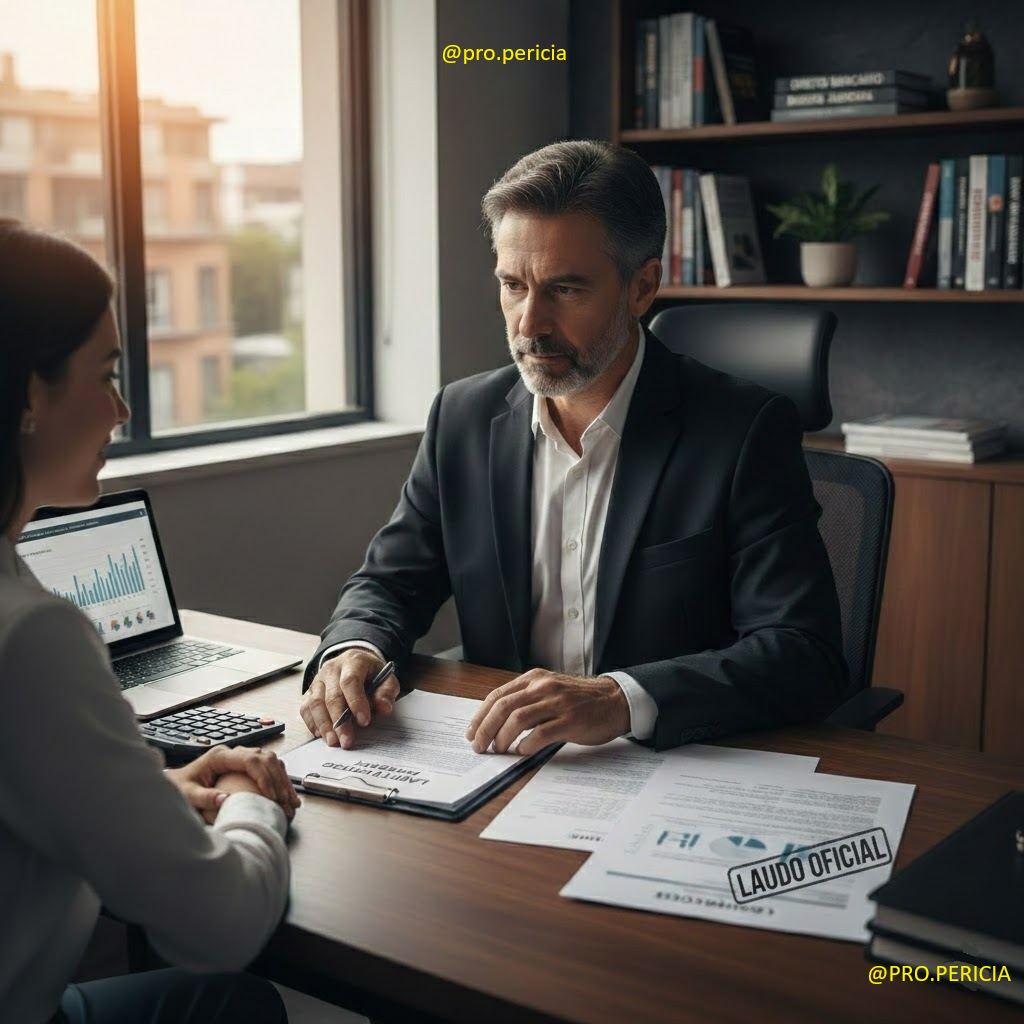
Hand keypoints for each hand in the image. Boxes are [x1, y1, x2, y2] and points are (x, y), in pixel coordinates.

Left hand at [166, 745, 300, 823]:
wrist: (175, 785)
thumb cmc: (179, 788)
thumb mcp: (187, 795)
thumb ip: (204, 798)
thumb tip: (225, 800)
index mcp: (220, 755)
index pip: (251, 760)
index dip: (265, 777)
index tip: (272, 797)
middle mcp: (233, 753)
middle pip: (266, 759)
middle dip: (279, 780)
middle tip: (286, 802)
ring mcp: (240, 757)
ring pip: (271, 761)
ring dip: (284, 780)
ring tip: (291, 802)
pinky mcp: (245, 766)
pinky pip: (269, 768)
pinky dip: (280, 781)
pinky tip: (286, 796)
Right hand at [299, 649, 400, 748]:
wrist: (355, 664)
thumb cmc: (371, 674)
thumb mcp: (386, 678)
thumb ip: (386, 692)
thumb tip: (383, 708)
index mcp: (353, 661)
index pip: (351, 681)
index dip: (356, 702)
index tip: (364, 721)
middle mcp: (332, 669)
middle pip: (332, 696)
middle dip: (339, 721)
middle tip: (347, 741)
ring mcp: (318, 680)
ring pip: (315, 703)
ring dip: (324, 725)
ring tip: (333, 742)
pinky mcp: (310, 691)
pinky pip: (306, 708)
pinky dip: (312, 723)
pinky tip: (321, 735)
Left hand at [465, 669, 630, 756]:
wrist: (615, 700)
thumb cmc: (581, 700)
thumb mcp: (550, 690)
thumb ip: (527, 700)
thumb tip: (497, 723)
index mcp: (535, 679)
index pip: (498, 696)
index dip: (480, 716)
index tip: (471, 732)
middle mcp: (543, 687)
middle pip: (503, 707)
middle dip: (485, 729)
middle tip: (479, 746)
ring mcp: (557, 703)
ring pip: (518, 718)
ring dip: (502, 737)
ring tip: (498, 750)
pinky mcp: (570, 720)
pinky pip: (541, 733)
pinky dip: (526, 744)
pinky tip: (522, 751)